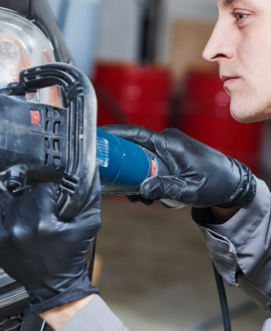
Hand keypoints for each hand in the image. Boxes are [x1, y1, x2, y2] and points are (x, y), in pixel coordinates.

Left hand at [0, 176, 100, 314]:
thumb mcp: (87, 226)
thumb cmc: (71, 256)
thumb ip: (89, 196)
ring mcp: (3, 236)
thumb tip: (91, 170)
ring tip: (33, 220)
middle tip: (45, 211)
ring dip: (22, 207)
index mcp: (43, 225)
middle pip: (25, 194)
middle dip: (36, 199)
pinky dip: (10, 218)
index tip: (55, 201)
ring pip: (11, 202)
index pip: (42, 189)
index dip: (51, 192)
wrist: (54, 287)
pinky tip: (21, 227)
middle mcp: (19, 230)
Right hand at [101, 125, 255, 207]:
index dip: (115, 133)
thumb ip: (165, 188)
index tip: (97, 136)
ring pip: (139, 159)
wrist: (233, 183)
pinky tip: (146, 194)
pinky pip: (148, 163)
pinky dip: (143, 177)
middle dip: (122, 166)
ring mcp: (167, 149)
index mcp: (170, 143)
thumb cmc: (215, 183)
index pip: (136, 133)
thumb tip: (141, 190)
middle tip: (116, 184)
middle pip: (133, 148)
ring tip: (137, 197)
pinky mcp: (168, 157)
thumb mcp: (189, 189)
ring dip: (134, 177)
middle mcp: (166, 142)